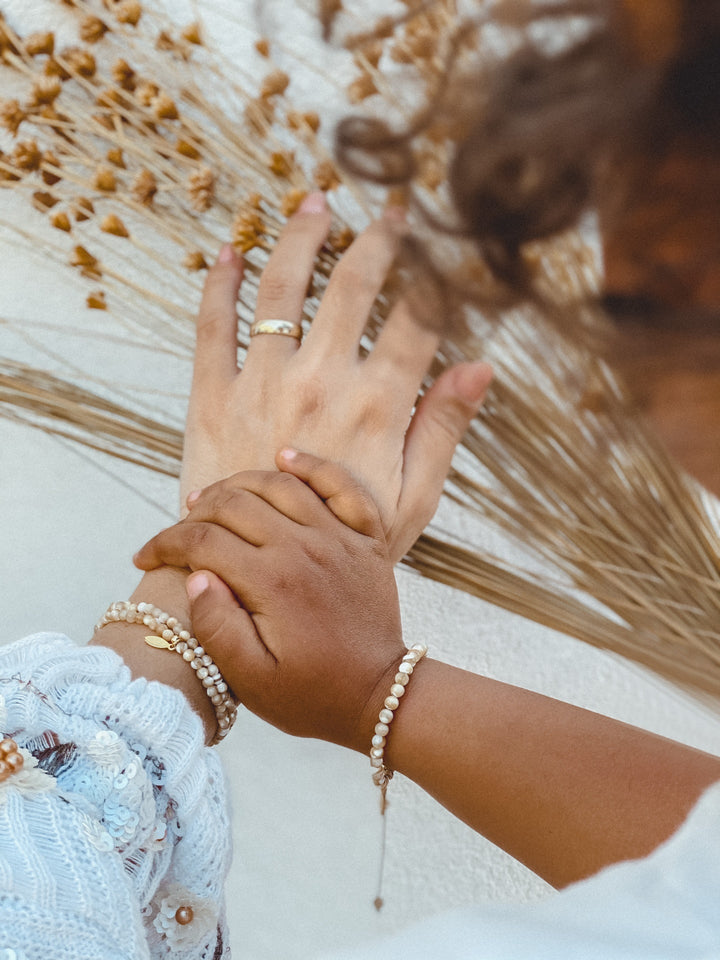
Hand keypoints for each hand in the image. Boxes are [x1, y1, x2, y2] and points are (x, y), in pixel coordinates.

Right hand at [136, 452, 405, 751]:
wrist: (381, 697)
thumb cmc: (311, 695)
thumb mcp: (252, 681)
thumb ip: (216, 628)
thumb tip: (194, 577)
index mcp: (272, 582)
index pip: (202, 541)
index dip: (164, 544)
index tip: (145, 557)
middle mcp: (305, 548)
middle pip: (235, 503)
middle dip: (194, 512)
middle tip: (178, 532)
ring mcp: (340, 538)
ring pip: (279, 485)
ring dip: (239, 484)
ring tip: (211, 498)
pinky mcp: (367, 539)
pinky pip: (341, 485)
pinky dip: (312, 466)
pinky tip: (285, 456)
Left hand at [182, 192, 491, 559]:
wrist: (259, 578)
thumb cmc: (343, 544)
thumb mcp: (412, 499)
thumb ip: (444, 428)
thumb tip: (482, 367)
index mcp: (377, 405)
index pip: (416, 318)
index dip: (434, 275)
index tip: (443, 249)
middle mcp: (322, 380)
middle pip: (353, 285)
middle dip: (379, 239)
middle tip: (392, 212)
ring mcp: (262, 382)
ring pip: (282, 287)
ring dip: (301, 237)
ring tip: (315, 203)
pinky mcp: (211, 395)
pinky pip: (212, 325)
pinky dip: (218, 284)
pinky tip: (228, 251)